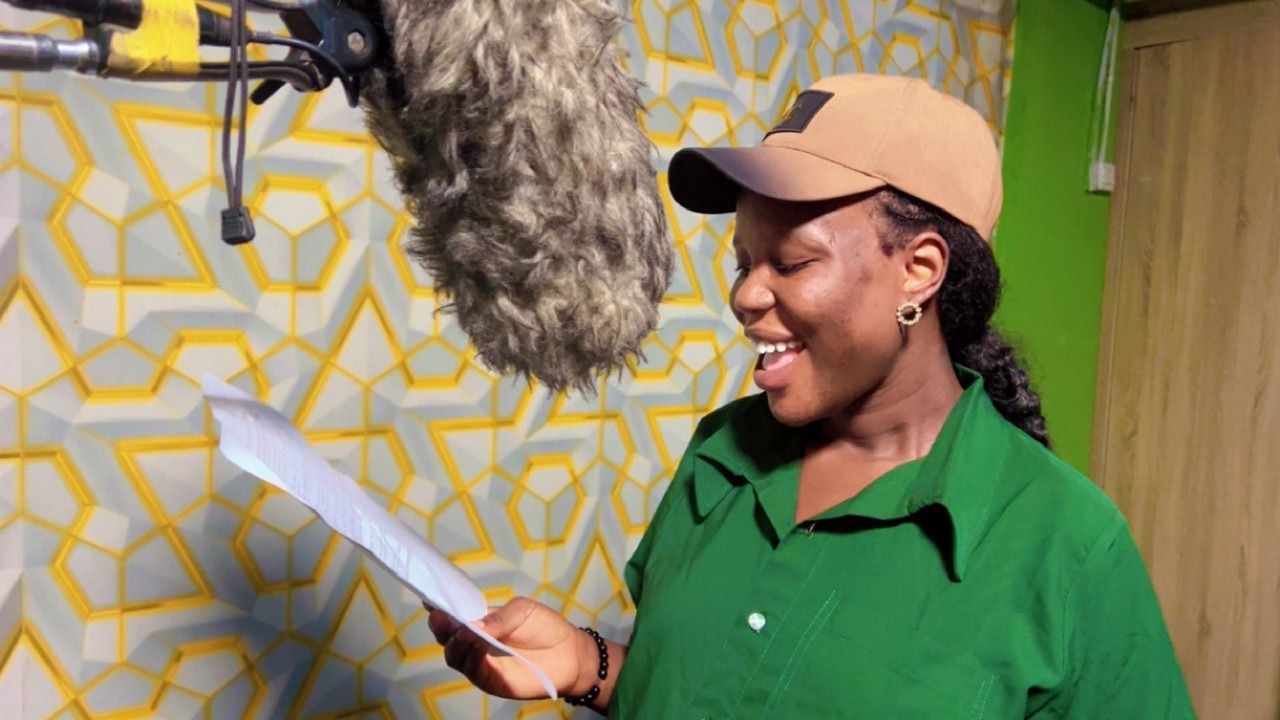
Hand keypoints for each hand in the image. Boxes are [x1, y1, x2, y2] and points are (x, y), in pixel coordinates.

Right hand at [428, 597, 594, 699]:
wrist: (569, 653)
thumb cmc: (545, 627)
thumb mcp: (522, 611)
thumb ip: (498, 618)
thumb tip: (471, 624)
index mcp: (480, 622)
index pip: (454, 616)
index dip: (440, 608)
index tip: (428, 599)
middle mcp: (475, 643)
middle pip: (447, 638)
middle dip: (441, 626)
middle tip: (439, 615)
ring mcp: (480, 663)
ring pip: (455, 655)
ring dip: (455, 641)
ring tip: (462, 629)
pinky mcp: (489, 680)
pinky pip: (472, 668)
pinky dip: (471, 654)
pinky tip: (476, 641)